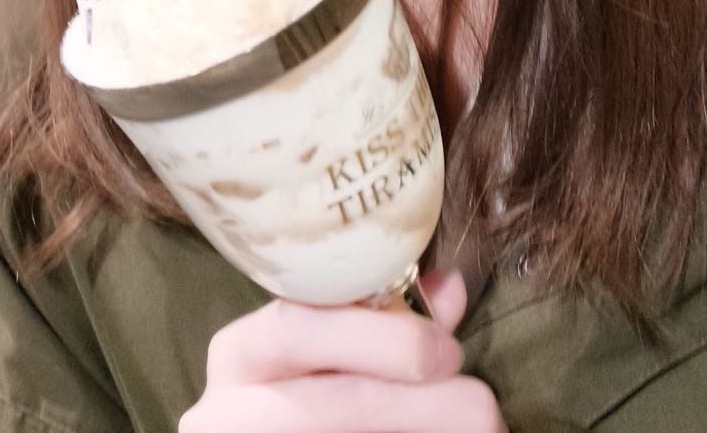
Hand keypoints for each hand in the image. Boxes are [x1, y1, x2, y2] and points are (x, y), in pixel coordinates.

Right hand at [179, 269, 506, 431]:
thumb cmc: (299, 391)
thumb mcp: (321, 352)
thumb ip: (379, 322)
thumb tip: (447, 287)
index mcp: (240, 354)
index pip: (298, 327)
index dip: (379, 336)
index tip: (448, 349)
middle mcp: (226, 410)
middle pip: (330, 406)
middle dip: (415, 404)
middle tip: (480, 406)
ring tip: (479, 429)